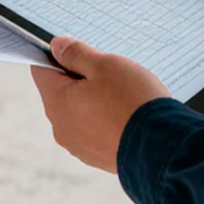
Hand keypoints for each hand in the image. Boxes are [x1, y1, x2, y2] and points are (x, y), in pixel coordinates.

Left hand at [31, 37, 169, 173]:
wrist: (162, 147)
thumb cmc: (133, 102)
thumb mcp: (104, 65)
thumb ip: (76, 54)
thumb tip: (56, 46)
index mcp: (56, 102)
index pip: (41, 69)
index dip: (57, 55)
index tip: (78, 52)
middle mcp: (61, 127)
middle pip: (59, 91)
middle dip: (79, 77)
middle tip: (107, 73)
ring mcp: (78, 145)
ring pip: (77, 111)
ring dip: (92, 98)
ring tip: (120, 94)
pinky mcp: (97, 156)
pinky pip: (93, 129)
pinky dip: (104, 118)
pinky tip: (124, 113)